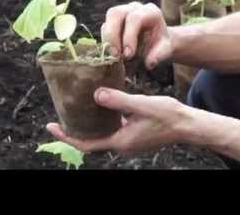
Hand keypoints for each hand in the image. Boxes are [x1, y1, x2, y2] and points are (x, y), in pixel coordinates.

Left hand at [46, 87, 189, 155]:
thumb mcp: (142, 105)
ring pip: (101, 133)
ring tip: (76, 108)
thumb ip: (119, 101)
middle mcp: (122, 144)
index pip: (86, 143)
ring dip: (88, 123)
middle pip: (91, 139)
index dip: (67, 136)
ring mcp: (128, 140)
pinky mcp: (134, 134)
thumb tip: (96, 95)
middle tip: (60, 116)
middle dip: (74, 130)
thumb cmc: (168, 116)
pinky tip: (101, 105)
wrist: (188, 125)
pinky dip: (102, 119)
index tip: (51, 126)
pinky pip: (112, 128)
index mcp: (121, 141)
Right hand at [101, 2, 173, 69]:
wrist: (157, 42)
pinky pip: (105, 26)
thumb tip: (149, 62)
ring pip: (108, 17)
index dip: (129, 36)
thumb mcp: (165, 50)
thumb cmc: (161, 45)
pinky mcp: (114, 19)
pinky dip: (106, 41)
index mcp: (151, 12)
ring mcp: (124, 10)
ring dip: (108, 38)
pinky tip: (113, 53)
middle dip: (113, 36)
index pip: (135, 18)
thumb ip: (159, 55)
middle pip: (117, 13)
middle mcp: (136, 8)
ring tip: (113, 55)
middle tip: (116, 56)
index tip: (128, 55)